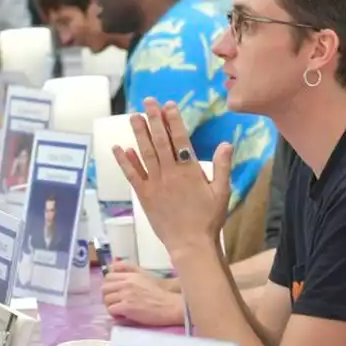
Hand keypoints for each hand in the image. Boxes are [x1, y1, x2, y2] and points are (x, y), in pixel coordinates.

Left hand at [102, 260, 185, 325]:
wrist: (170, 306)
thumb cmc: (160, 293)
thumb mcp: (144, 276)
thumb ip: (129, 270)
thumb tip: (113, 267)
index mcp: (131, 275)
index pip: (108, 277)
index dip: (108, 286)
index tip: (112, 292)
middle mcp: (126, 283)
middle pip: (104, 288)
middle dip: (107, 296)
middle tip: (114, 302)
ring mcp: (126, 295)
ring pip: (106, 299)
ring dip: (110, 306)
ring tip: (118, 310)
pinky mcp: (127, 307)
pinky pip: (111, 310)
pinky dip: (114, 314)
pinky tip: (121, 315)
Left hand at [113, 99, 230, 261]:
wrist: (190, 243)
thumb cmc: (209, 219)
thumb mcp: (222, 192)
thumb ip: (222, 166)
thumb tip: (226, 143)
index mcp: (190, 171)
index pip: (180, 139)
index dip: (173, 120)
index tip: (168, 105)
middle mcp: (170, 174)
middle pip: (160, 141)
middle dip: (153, 120)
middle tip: (147, 102)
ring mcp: (155, 184)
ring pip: (145, 154)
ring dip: (138, 134)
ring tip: (133, 116)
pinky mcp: (144, 195)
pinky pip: (132, 175)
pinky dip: (124, 161)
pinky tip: (119, 147)